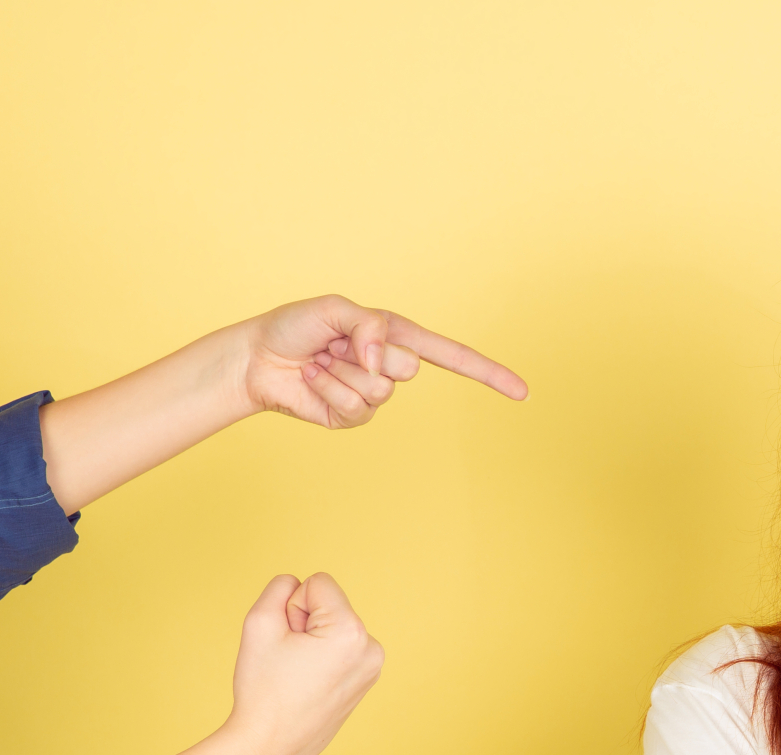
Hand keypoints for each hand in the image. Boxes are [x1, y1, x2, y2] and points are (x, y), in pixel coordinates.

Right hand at [119, 573, 384, 754]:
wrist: (269, 745)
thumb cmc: (263, 688)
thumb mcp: (258, 623)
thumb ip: (278, 589)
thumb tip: (297, 585)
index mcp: (351, 632)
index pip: (317, 583)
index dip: (292, 607)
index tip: (287, 640)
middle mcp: (371, 648)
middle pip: (328, 605)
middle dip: (304, 624)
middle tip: (290, 662)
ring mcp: (373, 667)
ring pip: (333, 626)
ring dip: (312, 641)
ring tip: (298, 674)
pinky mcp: (366, 680)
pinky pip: (338, 647)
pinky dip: (321, 657)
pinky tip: (308, 683)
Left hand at [238, 295, 529, 427]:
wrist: (258, 358)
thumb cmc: (296, 327)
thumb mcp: (337, 310)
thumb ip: (370, 328)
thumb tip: (383, 363)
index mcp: (396, 337)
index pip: (453, 357)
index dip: (489, 374)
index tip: (522, 392)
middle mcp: (389, 367)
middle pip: (408, 370)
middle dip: (369, 355)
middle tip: (337, 346)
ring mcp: (372, 395)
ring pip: (379, 391)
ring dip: (341, 373)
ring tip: (320, 362)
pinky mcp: (351, 418)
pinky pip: (356, 409)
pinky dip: (329, 391)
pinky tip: (312, 379)